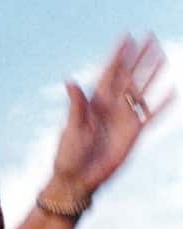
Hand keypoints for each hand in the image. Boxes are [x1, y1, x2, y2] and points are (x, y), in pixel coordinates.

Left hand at [51, 34, 173, 198]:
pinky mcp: (133, 133)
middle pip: (128, 77)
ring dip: (152, 74)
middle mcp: (110, 107)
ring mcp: (123, 118)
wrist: (77, 179)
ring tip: (162, 56)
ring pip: (141, 91)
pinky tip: (172, 91)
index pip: (107, 74)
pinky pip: (151, 115)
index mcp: (93, 103)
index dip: (117, 56)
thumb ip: (76, 105)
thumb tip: (70, 81)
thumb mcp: (71, 128)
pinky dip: (162, 104)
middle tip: (150, 38)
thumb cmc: (67, 155)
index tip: (126, 37)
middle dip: (138, 58)